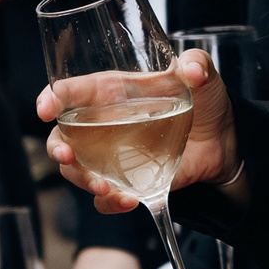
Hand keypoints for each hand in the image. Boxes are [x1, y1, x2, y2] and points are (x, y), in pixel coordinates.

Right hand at [40, 49, 240, 213]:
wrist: (223, 142)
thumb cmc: (204, 103)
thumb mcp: (204, 78)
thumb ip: (199, 65)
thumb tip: (193, 69)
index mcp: (113, 92)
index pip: (72, 92)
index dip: (52, 98)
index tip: (45, 109)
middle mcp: (104, 124)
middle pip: (63, 137)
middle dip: (57, 149)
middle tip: (66, 157)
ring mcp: (111, 156)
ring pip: (77, 171)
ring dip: (83, 180)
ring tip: (105, 187)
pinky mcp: (126, 181)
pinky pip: (104, 197)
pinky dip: (109, 202)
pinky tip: (128, 200)